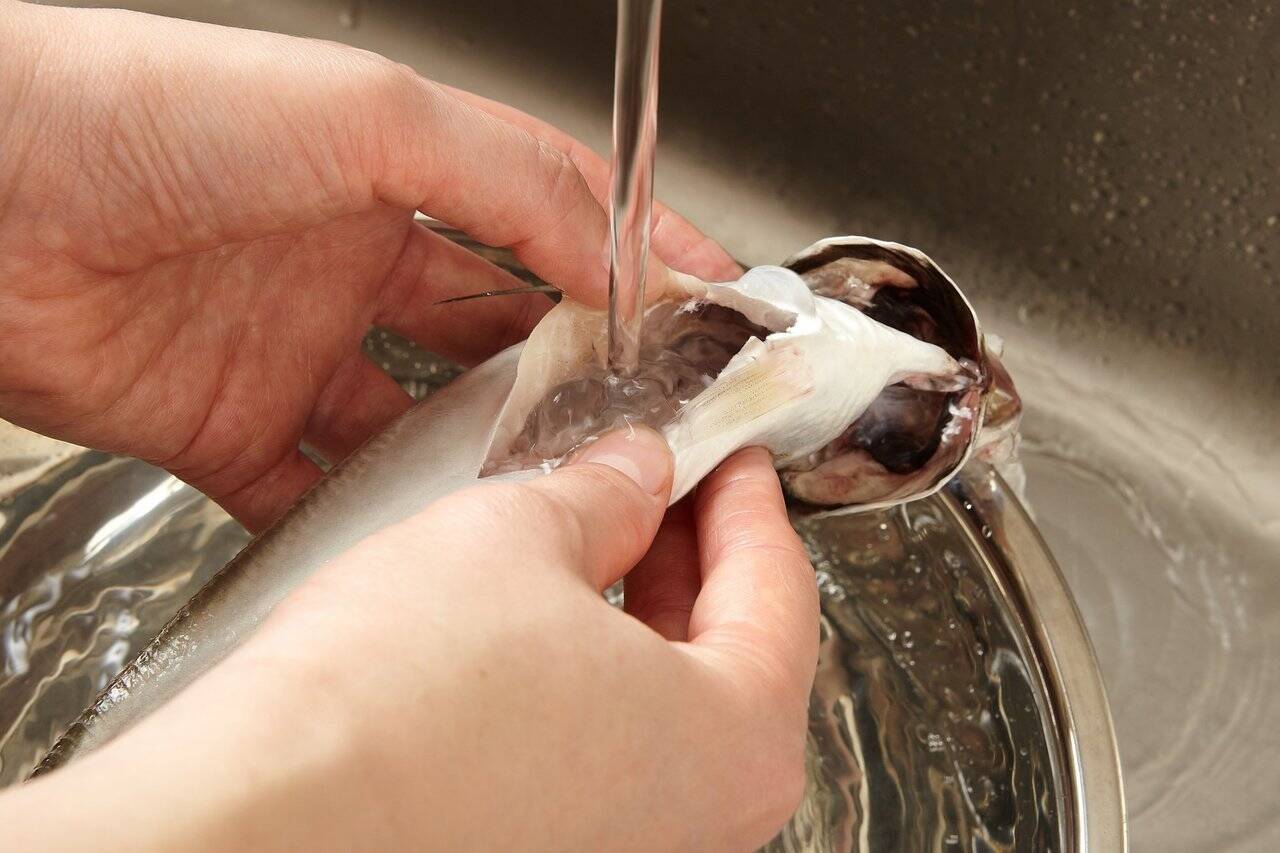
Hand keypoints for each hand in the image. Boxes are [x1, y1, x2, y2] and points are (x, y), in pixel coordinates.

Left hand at [0, 2, 740, 529]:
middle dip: (567, 373)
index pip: (544, 218)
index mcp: (391, 174)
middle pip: (491, 332)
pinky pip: (314, 493)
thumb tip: (614, 244)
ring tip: (542, 494)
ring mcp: (291, 351)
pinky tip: (412, 547)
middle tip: (634, 419)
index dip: (629, 260)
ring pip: (415, 426)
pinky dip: (362, 526)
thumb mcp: (364, 115)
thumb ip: (505, 178)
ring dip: (474, 462)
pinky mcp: (226, 429)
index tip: (703, 306)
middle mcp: (348, 263)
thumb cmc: (139, 111)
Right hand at [2, 436, 818, 851]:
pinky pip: (603, 749)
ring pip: (664, 702)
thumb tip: (632, 472)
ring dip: (633, 607)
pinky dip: (587, 674)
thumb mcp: (517, 538)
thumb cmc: (391, 706)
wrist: (264, 825)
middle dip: (689, 546)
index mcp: (737, 739)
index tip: (727, 451)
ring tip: (584, 532)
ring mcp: (629, 848)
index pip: (781, 588)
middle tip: (653, 477)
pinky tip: (532, 620)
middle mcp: (702, 821)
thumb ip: (601, 494)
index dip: (747, 497)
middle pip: (731, 649)